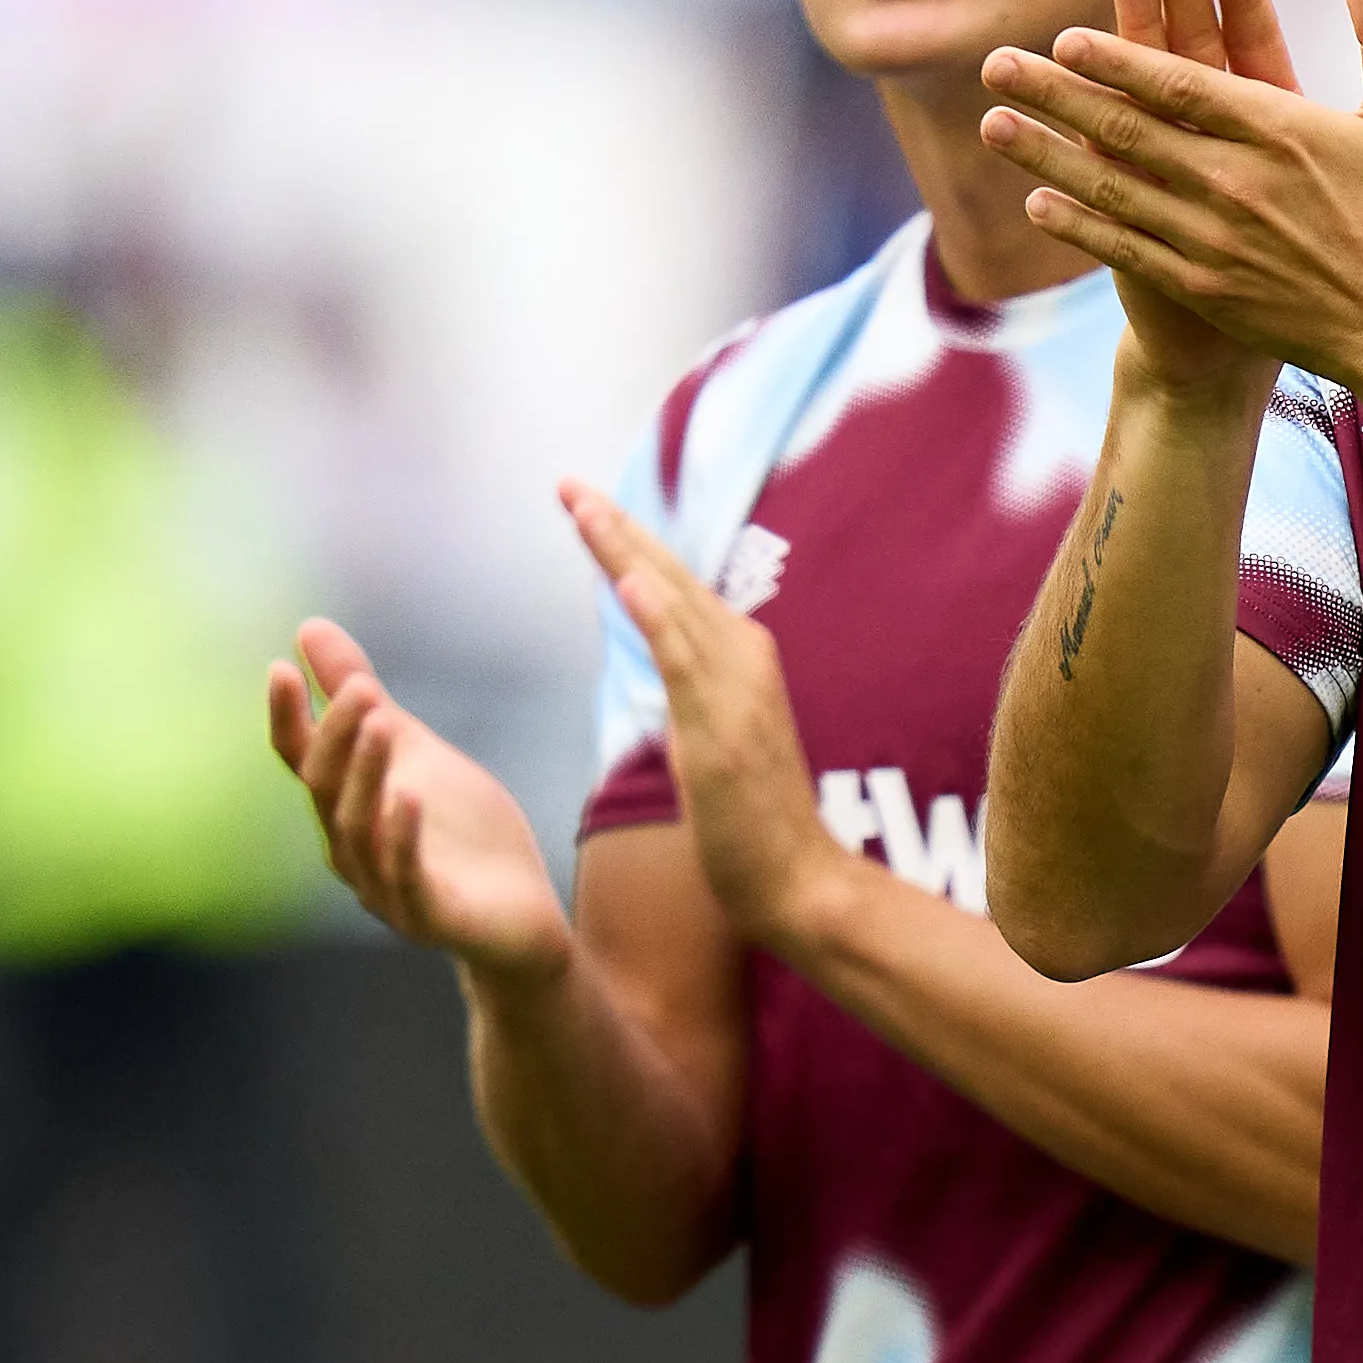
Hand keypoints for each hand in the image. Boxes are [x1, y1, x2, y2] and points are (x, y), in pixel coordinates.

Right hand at [269, 619, 570, 985]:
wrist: (520, 916)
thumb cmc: (461, 834)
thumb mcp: (417, 752)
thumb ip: (364, 700)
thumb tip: (308, 628)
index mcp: (346, 808)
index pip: (303, 761)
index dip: (289, 718)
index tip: (281, 667)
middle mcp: (352, 850)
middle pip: (325, 790)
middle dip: (338, 737)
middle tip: (361, 687)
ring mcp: (385, 887)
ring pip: (358, 830)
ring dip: (366, 774)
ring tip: (380, 722)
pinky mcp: (429, 915)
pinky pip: (405, 876)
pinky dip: (403, 835)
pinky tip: (410, 796)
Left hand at [560, 480, 861, 953]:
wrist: (796, 879)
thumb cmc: (752, 818)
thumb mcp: (713, 736)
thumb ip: (691, 687)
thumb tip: (659, 657)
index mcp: (740, 657)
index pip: (673, 585)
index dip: (628, 542)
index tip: (584, 503)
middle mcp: (744, 656)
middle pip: (669, 578)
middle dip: (617, 528)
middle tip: (567, 484)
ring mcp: (736, 688)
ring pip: (671, 602)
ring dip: (625, 551)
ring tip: (584, 508)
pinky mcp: (722, 726)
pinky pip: (682, 660)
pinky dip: (656, 614)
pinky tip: (626, 578)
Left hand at [977, 0, 1362, 421]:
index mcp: (1279, 129)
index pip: (1180, 81)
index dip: (1117, 56)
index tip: (1066, 35)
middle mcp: (1236, 180)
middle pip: (1127, 125)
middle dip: (1056, 91)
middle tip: (998, 63)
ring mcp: (1213, 238)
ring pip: (1112, 186)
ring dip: (1047, 152)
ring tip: (993, 123)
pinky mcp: (1204, 287)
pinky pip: (1125, 247)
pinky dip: (1077, 225)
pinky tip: (1035, 201)